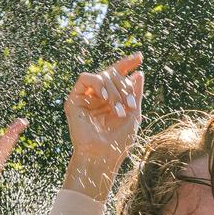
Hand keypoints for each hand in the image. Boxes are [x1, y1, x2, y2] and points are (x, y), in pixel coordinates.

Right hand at [63, 52, 143, 197]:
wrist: (103, 157)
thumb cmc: (119, 142)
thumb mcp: (134, 114)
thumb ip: (135, 93)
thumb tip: (138, 73)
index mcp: (112, 99)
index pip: (118, 75)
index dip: (127, 64)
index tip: (140, 57)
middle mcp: (98, 97)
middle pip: (112, 73)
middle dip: (124, 86)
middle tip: (130, 105)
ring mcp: (86, 98)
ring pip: (101, 75)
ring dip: (113, 90)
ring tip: (118, 110)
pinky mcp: (74, 101)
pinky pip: (85, 78)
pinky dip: (97, 83)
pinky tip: (103, 97)